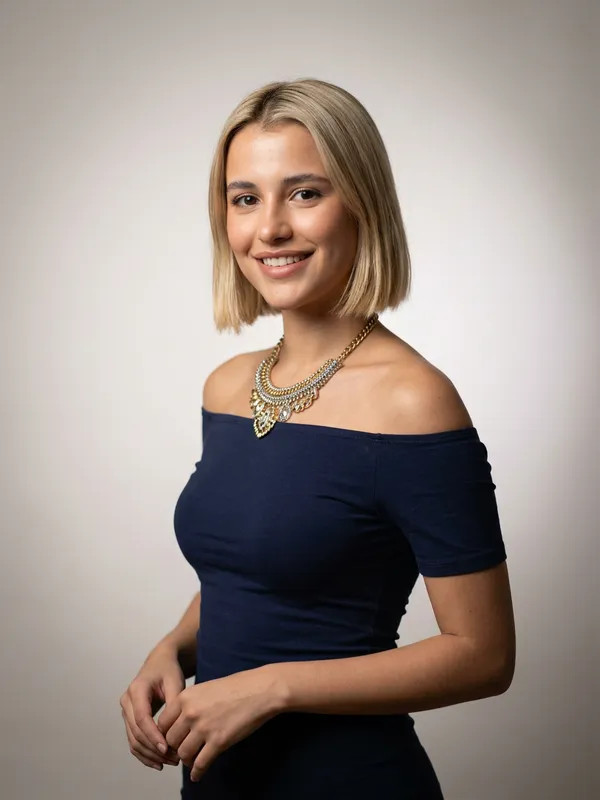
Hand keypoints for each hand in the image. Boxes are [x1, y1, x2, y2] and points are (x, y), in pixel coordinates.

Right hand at [120, 643, 185, 770]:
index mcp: (136, 690)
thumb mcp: (174, 681)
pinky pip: (134, 741)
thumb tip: (175, 727)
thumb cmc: (168, 670)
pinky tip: (159, 763)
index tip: (166, 748)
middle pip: (136, 732)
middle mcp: (127, 702)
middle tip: (174, 758)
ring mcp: (126, 712)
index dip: (153, 735)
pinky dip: (145, 754)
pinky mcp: (129, 720)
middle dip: (154, 749)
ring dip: (150, 754)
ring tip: (170, 762)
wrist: (160, 663)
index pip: (141, 718)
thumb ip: (174, 702)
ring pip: (133, 740)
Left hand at [156, 666, 282, 781]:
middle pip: (170, 740)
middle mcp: (190, 713)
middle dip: (175, 748)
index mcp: (185, 697)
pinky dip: (197, 772)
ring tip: (192, 760)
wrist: (260, 690)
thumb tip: (181, 722)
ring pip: (183, 754)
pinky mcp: (219, 741)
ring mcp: (204, 728)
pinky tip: (197, 775)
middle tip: (182, 750)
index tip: (172, 739)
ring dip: (186, 760)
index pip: (162, 723)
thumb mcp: (206, 688)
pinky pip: (200, 763)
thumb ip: (190, 703)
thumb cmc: (237, 686)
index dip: (165, 734)